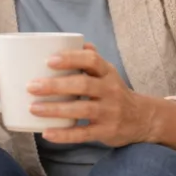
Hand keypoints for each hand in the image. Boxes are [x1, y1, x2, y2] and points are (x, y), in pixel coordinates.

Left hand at [28, 44, 153, 146]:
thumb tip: (76, 41)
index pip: (92, 60)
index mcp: (107, 73)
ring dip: (55, 109)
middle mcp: (110, 91)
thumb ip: (91, 59)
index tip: (49, 60)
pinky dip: (64, 135)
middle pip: (83, 85)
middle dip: (55, 85)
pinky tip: (47, 133)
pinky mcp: (107, 131)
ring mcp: (109, 112)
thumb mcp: (107, 73)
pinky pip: (84, 134)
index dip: (71, 58)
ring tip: (33, 108)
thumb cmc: (114, 92)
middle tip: (31, 86)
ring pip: (82, 109)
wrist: (143, 118)